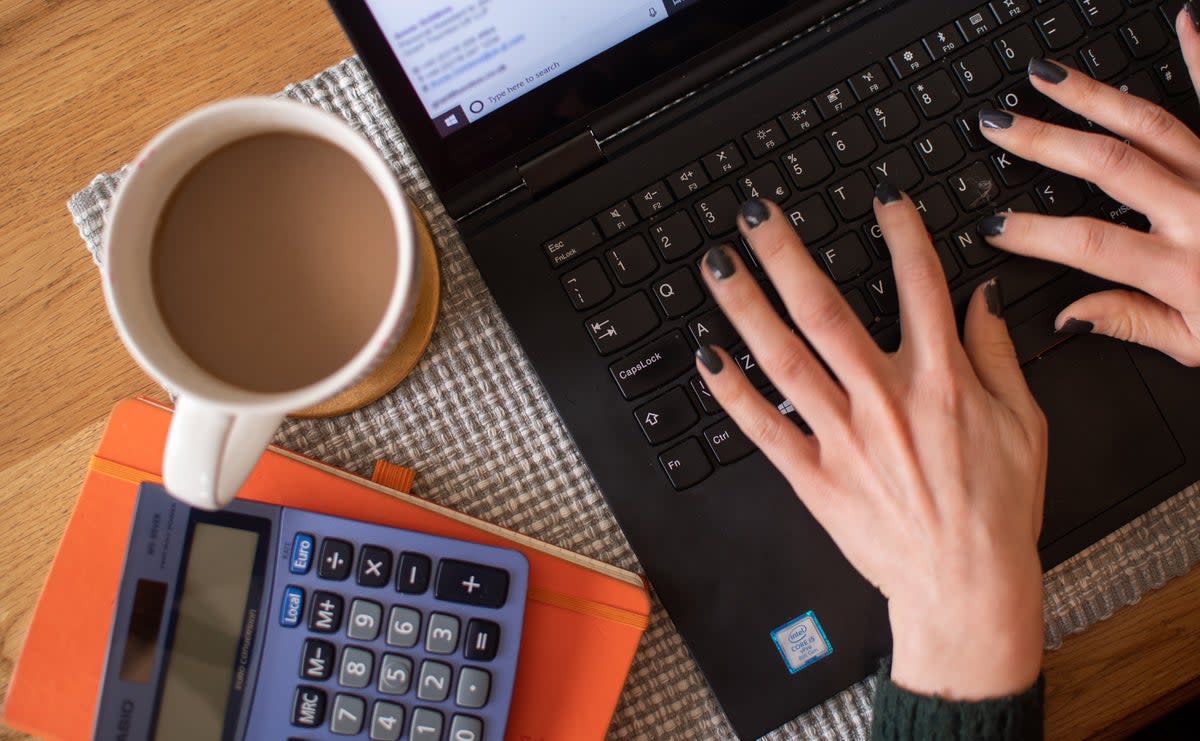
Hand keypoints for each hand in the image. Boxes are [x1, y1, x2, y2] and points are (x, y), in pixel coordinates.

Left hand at [696, 194, 1046, 700]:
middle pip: (825, 310)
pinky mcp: (814, 477)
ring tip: (717, 265)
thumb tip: (981, 294)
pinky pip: (764, 427)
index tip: (878, 196)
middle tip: (756, 214)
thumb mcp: (1023, 423)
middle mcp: (884, 400)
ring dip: (746, 307)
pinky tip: (707, 354)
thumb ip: (996, 352)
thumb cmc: (997, 510)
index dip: (899, 232)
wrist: (966, 586)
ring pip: (784, 358)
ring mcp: (843, 438)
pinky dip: (732, 391)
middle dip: (786, 254)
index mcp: (941, 380)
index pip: (918, 285)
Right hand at [976, 9, 1199, 366]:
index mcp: (1181, 269)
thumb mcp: (1195, 344)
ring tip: (1045, 76)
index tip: (992, 225)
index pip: (1088, 243)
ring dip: (1092, 96)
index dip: (1033, 233)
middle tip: (999, 125)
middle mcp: (1199, 213)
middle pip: (1107, 165)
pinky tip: (1187, 21)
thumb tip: (1068, 316)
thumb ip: (1129, 324)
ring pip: (1149, 125)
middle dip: (1044, 142)